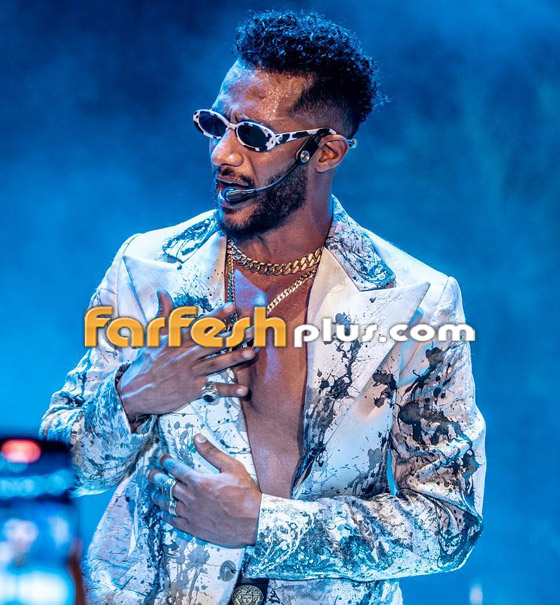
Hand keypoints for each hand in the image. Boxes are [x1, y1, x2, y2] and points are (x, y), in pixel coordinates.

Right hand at [117, 290, 254, 421]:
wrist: (133, 393)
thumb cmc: (145, 363)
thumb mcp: (151, 337)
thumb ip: (163, 315)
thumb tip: (162, 292)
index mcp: (176, 340)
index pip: (199, 325)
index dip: (216, 315)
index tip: (232, 306)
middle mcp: (184, 355)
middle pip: (213, 343)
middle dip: (234, 335)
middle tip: (253, 329)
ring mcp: (189, 373)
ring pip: (215, 364)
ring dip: (234, 358)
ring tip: (251, 353)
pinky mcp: (191, 390)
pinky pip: (213, 390)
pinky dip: (228, 390)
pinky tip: (243, 391)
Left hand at [148, 433, 261, 547]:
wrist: (253, 521)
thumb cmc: (245, 492)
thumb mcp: (231, 466)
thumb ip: (211, 452)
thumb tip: (197, 437)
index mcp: (200, 481)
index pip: (176, 469)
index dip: (167, 462)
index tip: (163, 459)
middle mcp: (191, 498)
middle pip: (167, 486)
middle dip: (157, 478)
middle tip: (150, 473)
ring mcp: (191, 514)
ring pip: (168, 504)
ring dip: (159, 497)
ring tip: (153, 493)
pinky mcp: (194, 528)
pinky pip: (174, 521)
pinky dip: (167, 516)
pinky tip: (164, 513)